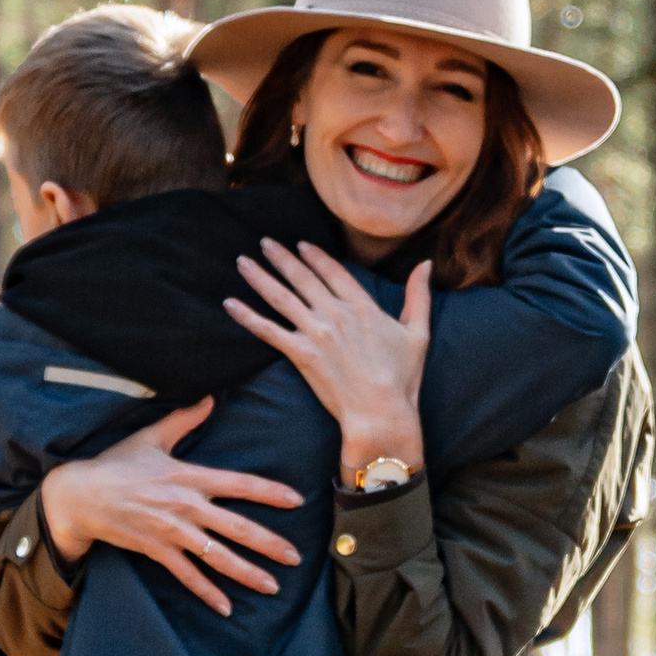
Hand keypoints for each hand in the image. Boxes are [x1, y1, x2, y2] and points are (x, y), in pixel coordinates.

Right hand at [37, 402, 303, 616]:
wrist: (80, 495)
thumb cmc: (116, 464)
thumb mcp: (151, 437)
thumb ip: (184, 419)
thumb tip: (210, 397)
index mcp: (189, 476)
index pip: (239, 484)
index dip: (270, 492)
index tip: (297, 501)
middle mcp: (186, 505)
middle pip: (237, 527)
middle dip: (269, 544)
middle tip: (296, 557)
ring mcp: (172, 531)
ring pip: (217, 557)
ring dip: (247, 573)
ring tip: (272, 586)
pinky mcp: (157, 550)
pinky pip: (187, 576)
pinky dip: (207, 593)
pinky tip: (227, 608)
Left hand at [228, 243, 428, 465]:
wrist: (381, 413)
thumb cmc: (402, 379)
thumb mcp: (418, 333)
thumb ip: (419, 295)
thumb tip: (426, 264)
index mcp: (363, 307)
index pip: (333, 272)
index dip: (314, 256)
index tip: (300, 245)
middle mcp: (336, 313)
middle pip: (302, 278)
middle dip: (281, 258)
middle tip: (264, 242)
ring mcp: (316, 332)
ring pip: (281, 297)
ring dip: (259, 277)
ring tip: (242, 262)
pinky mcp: (301, 354)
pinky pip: (268, 330)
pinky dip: (247, 316)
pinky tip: (230, 304)